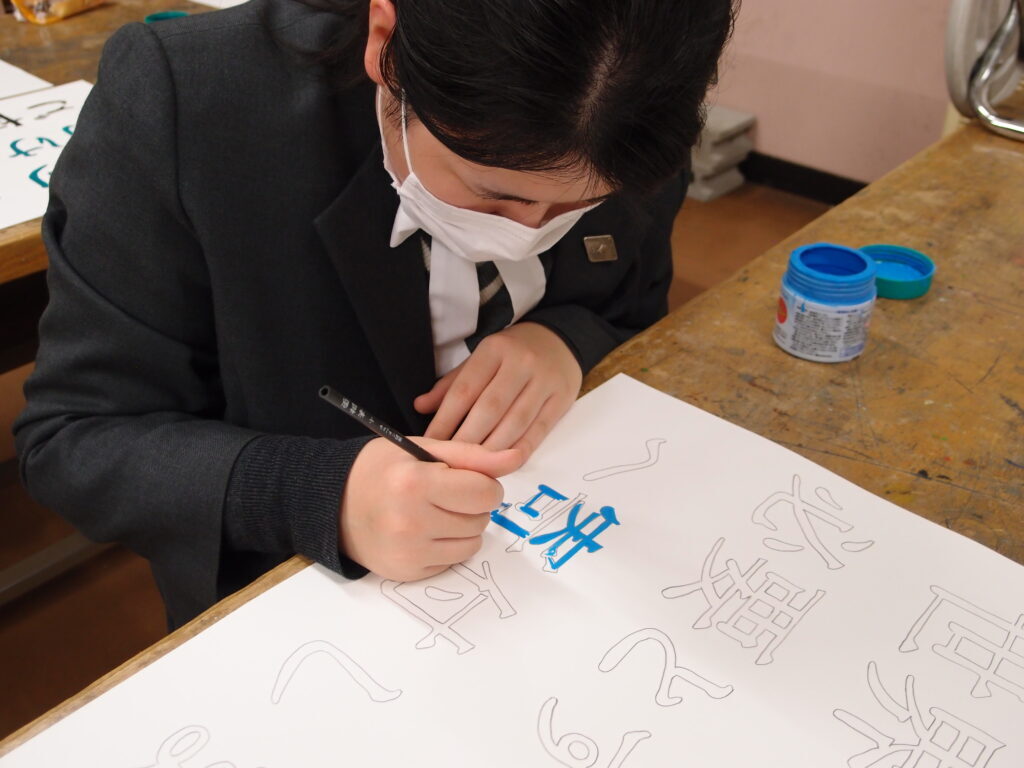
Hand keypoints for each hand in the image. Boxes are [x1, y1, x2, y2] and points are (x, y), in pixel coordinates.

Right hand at [340, 437, 523, 580]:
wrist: (332, 503)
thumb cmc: (380, 469)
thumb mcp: (422, 448)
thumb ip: (473, 455)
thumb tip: (517, 457)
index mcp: (415, 482)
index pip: (485, 492)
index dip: (482, 483)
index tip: (464, 479)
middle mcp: (410, 521)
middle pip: (481, 519)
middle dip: (471, 505)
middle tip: (444, 495)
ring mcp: (408, 552)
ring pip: (472, 544)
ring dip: (463, 528)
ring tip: (434, 512)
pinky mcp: (406, 573)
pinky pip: (452, 562)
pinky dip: (445, 547)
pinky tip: (422, 532)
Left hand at [413, 322, 581, 458]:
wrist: (559, 341)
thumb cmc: (512, 354)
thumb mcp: (481, 358)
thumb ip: (452, 383)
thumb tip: (420, 407)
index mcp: (494, 350)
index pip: (464, 390)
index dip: (445, 420)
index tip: (431, 442)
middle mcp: (520, 364)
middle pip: (489, 410)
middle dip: (466, 440)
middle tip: (450, 462)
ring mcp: (544, 382)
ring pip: (514, 424)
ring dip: (491, 451)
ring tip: (472, 468)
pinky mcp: (561, 400)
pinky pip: (538, 432)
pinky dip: (517, 452)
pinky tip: (501, 464)